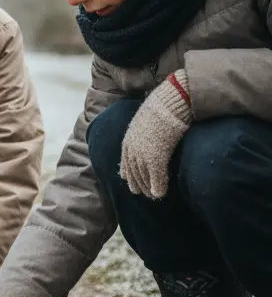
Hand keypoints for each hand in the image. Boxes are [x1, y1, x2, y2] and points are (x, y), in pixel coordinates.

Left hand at [120, 71, 192, 199]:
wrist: (170, 100)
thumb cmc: (164, 105)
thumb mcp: (148, 116)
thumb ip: (146, 126)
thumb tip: (153, 126)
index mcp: (129, 139)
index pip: (126, 161)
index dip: (128, 172)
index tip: (128, 180)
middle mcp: (132, 149)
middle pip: (133, 172)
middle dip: (137, 183)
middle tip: (142, 193)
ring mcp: (143, 154)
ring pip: (143, 177)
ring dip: (147, 188)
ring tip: (152, 196)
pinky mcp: (156, 157)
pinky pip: (156, 177)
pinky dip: (157, 187)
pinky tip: (160, 194)